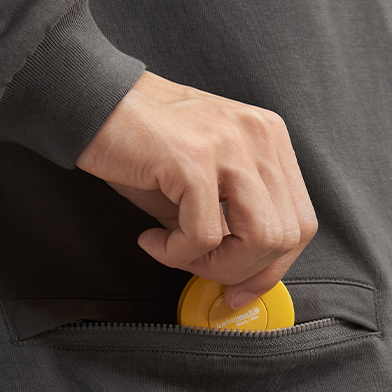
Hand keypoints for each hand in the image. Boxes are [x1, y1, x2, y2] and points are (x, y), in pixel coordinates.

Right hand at [76, 70, 317, 308]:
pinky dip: (176, 253)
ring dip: (214, 265)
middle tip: (198, 270)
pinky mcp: (195, 159)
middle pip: (285, 236)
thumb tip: (243, 278)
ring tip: (176, 253)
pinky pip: (205, 235)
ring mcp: (230, 144)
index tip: (240, 289)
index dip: (272, 267)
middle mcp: (259, 137)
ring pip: (258, 239)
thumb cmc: (142, 143)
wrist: (91, 102)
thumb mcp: (204, 180)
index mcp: (270, 139)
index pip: (300, 222)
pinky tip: (152, 240)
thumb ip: (232, 222)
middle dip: (241, 271)